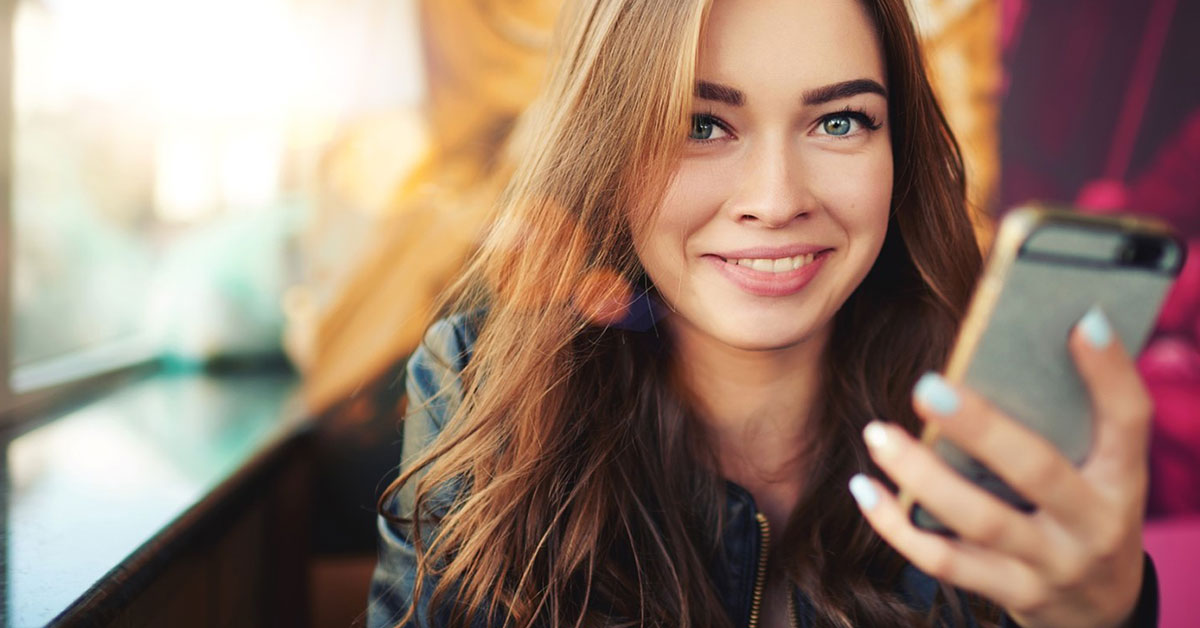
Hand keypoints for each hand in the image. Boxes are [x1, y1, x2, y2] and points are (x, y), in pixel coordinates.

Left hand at [848, 307, 1149, 627]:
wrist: (1101, 607)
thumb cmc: (1086, 508)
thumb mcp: (1101, 470)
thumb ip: (1065, 421)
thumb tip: (995, 351)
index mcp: (1122, 478)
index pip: (1127, 419)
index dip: (1109, 373)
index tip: (1081, 322)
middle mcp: (1094, 524)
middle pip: (1036, 471)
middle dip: (980, 428)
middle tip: (925, 387)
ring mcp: (1051, 564)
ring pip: (980, 521)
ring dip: (921, 475)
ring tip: (878, 434)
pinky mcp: (1011, 593)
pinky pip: (944, 562)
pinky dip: (897, 525)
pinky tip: (864, 488)